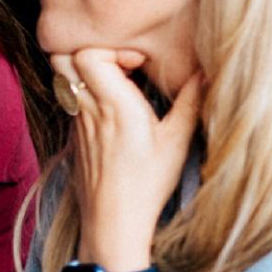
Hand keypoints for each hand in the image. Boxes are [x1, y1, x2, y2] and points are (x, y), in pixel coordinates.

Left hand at [52, 48, 203, 271]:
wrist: (113, 223)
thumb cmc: (146, 184)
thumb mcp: (177, 141)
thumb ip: (191, 101)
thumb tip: (206, 72)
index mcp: (113, 105)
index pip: (88, 54)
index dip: (112, 48)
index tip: (138, 63)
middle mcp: (88, 110)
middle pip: (64, 59)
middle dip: (91, 50)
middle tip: (121, 65)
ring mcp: (77, 123)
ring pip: (64, 79)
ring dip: (86, 71)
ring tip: (117, 83)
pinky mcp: (75, 137)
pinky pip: (70, 101)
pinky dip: (85, 93)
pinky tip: (111, 107)